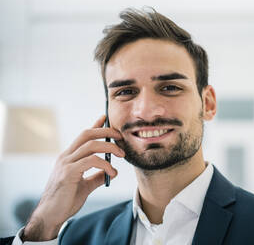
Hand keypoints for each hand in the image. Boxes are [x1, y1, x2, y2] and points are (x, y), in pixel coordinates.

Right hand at [22, 115, 124, 240]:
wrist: (50, 216)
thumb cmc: (65, 201)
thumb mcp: (84, 186)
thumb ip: (96, 177)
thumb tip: (112, 172)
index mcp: (68, 157)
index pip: (83, 136)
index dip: (95, 125)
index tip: (105, 118)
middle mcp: (66, 156)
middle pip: (87, 134)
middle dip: (106, 132)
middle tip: (121, 137)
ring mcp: (66, 163)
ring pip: (91, 145)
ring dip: (110, 147)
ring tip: (121, 155)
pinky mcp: (68, 173)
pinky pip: (91, 161)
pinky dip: (105, 164)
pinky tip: (112, 172)